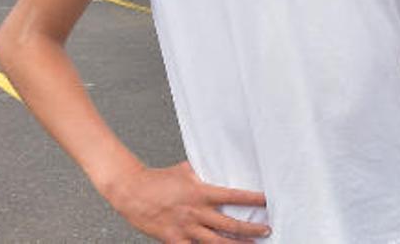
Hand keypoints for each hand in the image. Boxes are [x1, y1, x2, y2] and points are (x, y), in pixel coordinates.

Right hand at [103, 161, 269, 242]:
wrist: (131, 190)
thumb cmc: (159, 178)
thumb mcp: (186, 170)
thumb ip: (205, 171)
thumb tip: (222, 165)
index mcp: (201, 193)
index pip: (234, 196)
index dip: (254, 200)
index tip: (269, 201)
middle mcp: (196, 212)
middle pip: (230, 225)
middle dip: (251, 230)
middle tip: (267, 231)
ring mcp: (184, 228)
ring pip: (216, 243)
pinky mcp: (172, 239)